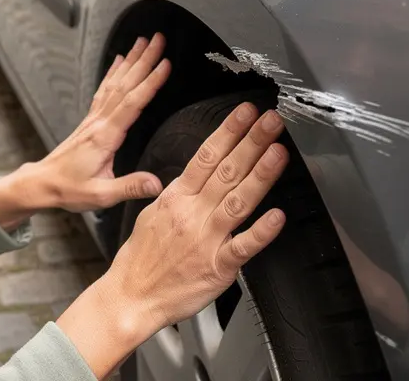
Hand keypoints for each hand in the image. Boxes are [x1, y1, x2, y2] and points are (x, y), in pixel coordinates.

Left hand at [22, 33, 171, 212]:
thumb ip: (130, 187)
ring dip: (131, 60)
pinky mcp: (90, 121)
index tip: (165, 64)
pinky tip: (119, 61)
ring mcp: (93, 119)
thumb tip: (157, 184)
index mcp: (104, 137)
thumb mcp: (100, 194)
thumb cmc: (67, 189)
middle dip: (144, 60)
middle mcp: (98, 122)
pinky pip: (104, 90)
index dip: (149, 82)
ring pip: (115, 83)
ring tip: (143, 42)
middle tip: (159, 39)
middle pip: (125, 84)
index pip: (131, 103)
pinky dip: (113, 72)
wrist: (42, 183)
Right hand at [56, 104, 287, 377]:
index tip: (245, 113)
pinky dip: (260, 232)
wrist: (131, 296)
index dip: (228, 132)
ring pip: (238, 201)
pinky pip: (242, 247)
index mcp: (176, 198)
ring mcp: (206, 239)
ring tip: (278, 151)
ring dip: (260, 175)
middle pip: (226, 171)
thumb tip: (192, 177)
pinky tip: (278, 216)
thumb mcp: (151, 214)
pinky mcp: (218, 267)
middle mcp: (193, 213)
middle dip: (251, 142)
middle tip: (271, 120)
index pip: (206, 157)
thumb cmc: (140, 259)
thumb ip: (175, 195)